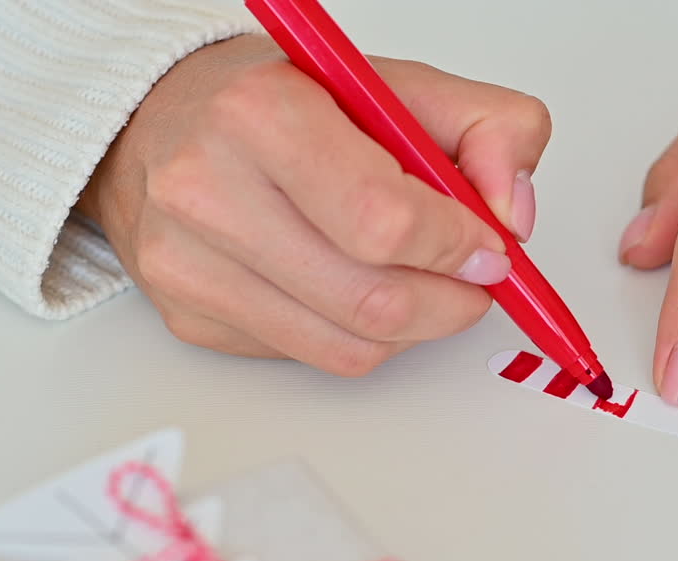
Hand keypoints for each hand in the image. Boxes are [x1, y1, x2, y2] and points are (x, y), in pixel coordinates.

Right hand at [76, 35, 550, 374]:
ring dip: (413, 327)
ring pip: (349, 345)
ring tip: (421, 282)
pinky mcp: (188, 316)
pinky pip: (312, 356)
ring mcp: (189, 263)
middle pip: (372, 300)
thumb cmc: (283, 103)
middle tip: (473, 281)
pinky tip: (354, 286)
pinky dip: (359, 336)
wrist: (163, 122)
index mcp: (262, 115)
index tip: (488, 248)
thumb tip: (514, 217)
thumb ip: (491, 130)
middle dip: (451, 302)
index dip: (457, 247)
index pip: (385, 220)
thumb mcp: (400, 86)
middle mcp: (208, 190)